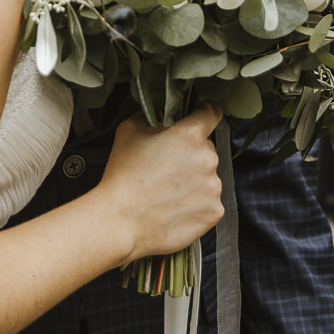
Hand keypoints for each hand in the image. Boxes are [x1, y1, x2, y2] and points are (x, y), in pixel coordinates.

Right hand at [97, 105, 225, 260]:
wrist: (120, 220)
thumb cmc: (122, 176)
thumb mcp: (129, 130)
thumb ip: (152, 115)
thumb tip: (161, 114)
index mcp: (190, 134)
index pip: (211, 113)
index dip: (205, 113)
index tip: (202, 118)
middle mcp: (208, 158)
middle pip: (206, 149)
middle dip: (190, 155)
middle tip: (167, 168)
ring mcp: (213, 187)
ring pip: (208, 177)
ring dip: (195, 181)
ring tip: (168, 193)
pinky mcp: (213, 212)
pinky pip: (209, 202)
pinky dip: (196, 205)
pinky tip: (175, 208)